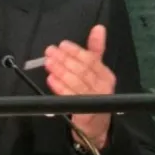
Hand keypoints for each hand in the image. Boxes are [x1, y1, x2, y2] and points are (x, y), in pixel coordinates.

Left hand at [44, 25, 114, 149]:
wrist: (95, 126)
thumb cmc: (93, 94)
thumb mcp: (96, 71)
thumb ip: (96, 50)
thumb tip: (99, 28)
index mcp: (106, 75)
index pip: (91, 60)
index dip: (76, 51)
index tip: (62, 45)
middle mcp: (103, 87)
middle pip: (82, 70)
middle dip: (64, 59)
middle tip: (50, 52)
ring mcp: (95, 101)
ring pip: (76, 82)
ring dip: (61, 71)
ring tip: (48, 63)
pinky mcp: (84, 113)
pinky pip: (71, 97)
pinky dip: (60, 88)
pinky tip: (51, 79)